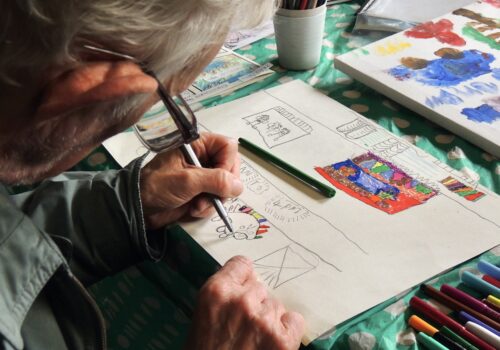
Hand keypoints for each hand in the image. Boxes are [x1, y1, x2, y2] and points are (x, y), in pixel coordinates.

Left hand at [140, 132, 242, 228]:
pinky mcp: (201, 192)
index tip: (221, 179)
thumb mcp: (187, 181)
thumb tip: (238, 186)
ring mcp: (203, 176)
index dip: (228, 163)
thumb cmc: (157, 186)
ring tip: (197, 206)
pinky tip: (194, 209)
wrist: (139, 209)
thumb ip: (215, 180)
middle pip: (231, 167)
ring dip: (215, 199)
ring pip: (226, 186)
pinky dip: (208, 207)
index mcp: (198, 145)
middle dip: (223, 186)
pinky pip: (217, 199)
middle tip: (213, 196)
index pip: (228, 147)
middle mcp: (203, 158)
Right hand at [185, 256, 304, 349]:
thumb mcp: (203, 319)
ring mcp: (264, 318)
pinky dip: (287, 331)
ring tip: (255, 342)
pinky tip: (273, 344)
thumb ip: (224, 298)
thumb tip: (247, 285)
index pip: (242, 264)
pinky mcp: (283, 339)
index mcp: (216, 292)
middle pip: (261, 287)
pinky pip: (295, 320)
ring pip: (276, 305)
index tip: (242, 290)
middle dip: (255, 303)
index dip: (243, 279)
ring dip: (270, 320)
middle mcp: (242, 299)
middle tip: (245, 326)